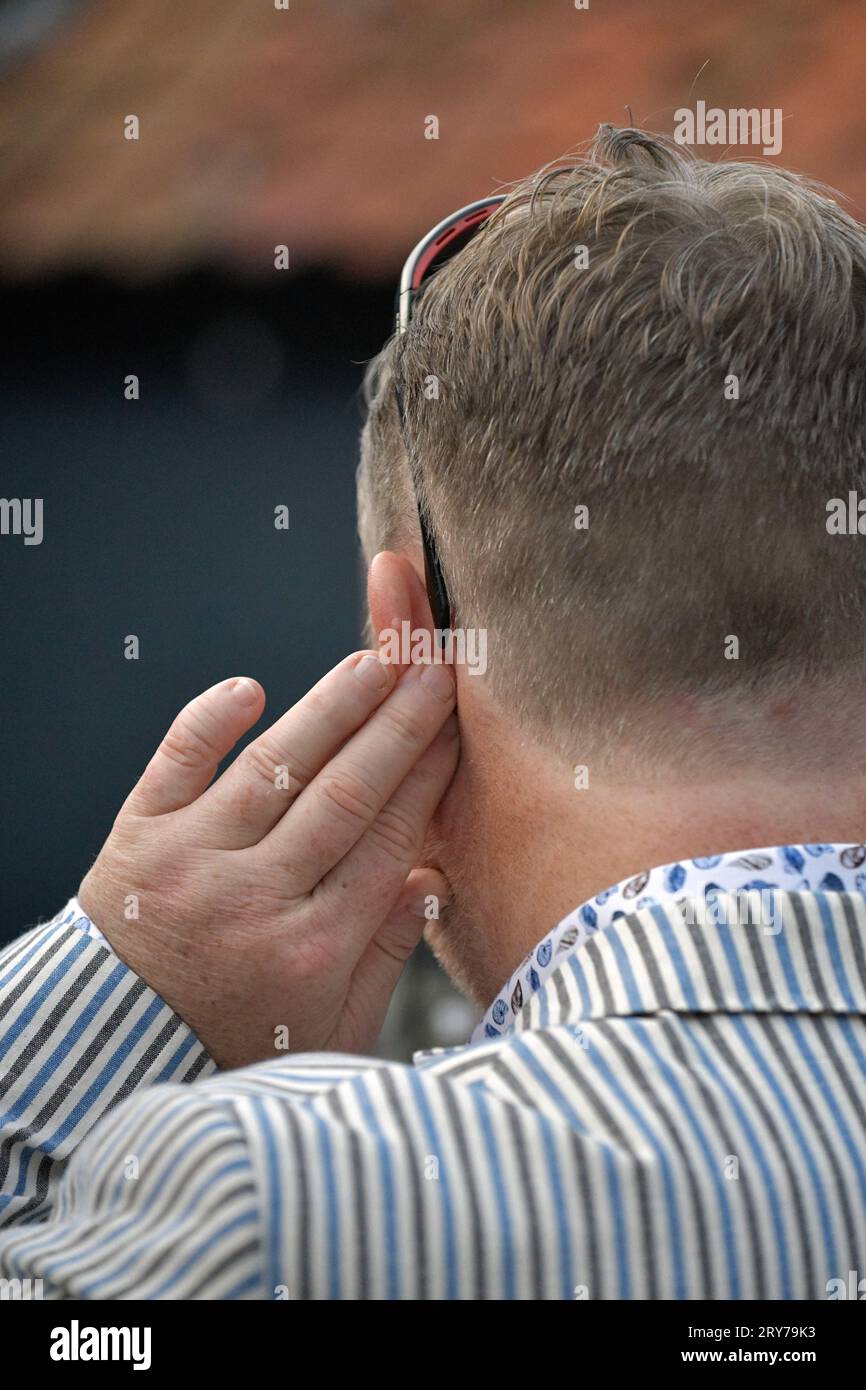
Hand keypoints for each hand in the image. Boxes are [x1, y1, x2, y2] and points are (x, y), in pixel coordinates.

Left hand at [78, 653, 457, 1067]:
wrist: (117, 1051)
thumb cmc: (232, 1041)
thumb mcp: (330, 1029)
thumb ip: (385, 956)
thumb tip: (431, 882)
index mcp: (312, 946)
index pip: (387, 840)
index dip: (426, 777)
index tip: (454, 731)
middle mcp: (255, 895)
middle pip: (345, 793)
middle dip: (398, 726)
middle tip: (434, 673)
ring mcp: (193, 859)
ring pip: (275, 767)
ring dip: (330, 707)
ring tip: (373, 662)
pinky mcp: (139, 836)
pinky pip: (176, 763)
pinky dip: (210, 721)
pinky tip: (250, 688)